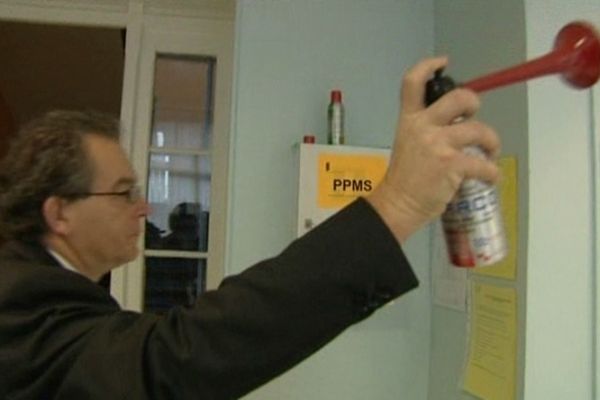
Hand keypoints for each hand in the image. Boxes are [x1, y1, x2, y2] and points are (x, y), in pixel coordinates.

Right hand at [367, 57, 500, 242]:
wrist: (398, 204)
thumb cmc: (405, 177)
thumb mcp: (408, 143)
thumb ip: (427, 129)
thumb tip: (457, 126)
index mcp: (409, 120)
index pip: (412, 83)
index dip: (428, 66)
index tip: (443, 63)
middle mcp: (423, 127)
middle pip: (458, 98)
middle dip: (474, 104)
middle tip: (475, 118)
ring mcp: (438, 145)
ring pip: (479, 130)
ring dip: (491, 141)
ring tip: (490, 153)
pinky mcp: (451, 165)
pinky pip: (483, 165)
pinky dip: (492, 172)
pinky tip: (490, 177)